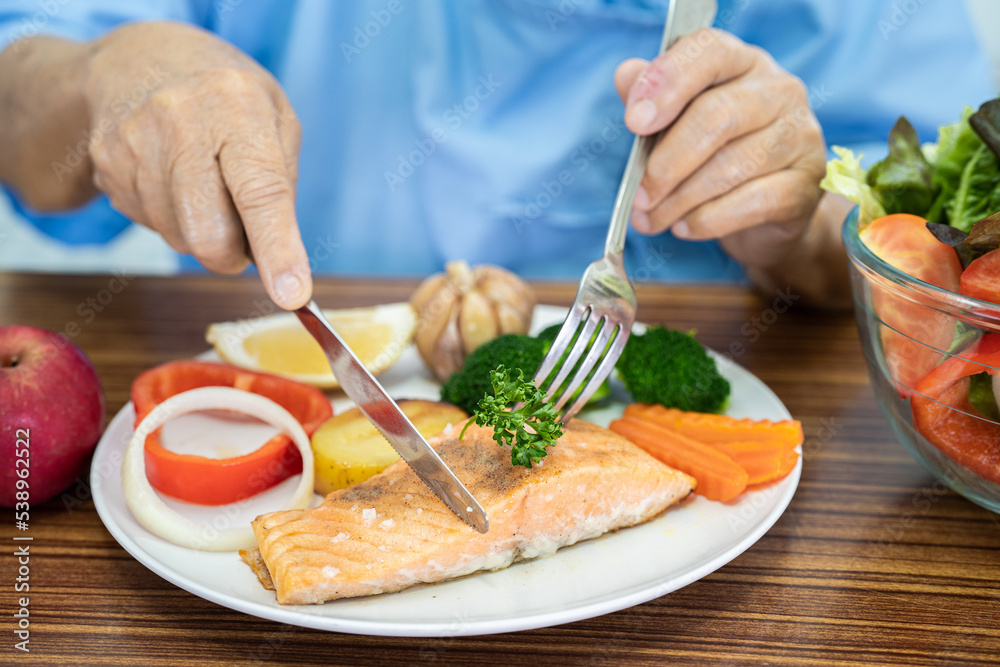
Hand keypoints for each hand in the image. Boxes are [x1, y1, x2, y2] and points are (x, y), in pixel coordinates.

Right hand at [84, 23, 309, 308]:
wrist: (140, 62)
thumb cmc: (227, 100)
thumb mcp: (275, 119)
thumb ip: (281, 184)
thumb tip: (281, 262)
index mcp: (237, 106)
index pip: (260, 192)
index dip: (277, 249)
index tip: (291, 295)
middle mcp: (180, 121)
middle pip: (209, 234)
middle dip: (233, 254)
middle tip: (243, 233)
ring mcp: (134, 142)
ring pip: (179, 239)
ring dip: (201, 232)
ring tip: (203, 184)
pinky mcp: (107, 164)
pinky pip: (150, 225)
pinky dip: (172, 218)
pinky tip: (171, 179)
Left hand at [614, 28, 827, 271]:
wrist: (766, 212)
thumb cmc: (714, 155)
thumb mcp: (679, 122)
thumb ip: (654, 96)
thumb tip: (625, 75)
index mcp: (742, 62)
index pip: (709, 52)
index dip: (667, 82)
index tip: (634, 122)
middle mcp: (780, 90)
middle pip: (717, 116)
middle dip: (666, 163)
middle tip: (638, 197)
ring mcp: (800, 136)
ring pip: (731, 166)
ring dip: (679, 200)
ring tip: (650, 219)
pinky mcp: (806, 184)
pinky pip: (752, 202)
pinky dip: (708, 220)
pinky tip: (684, 228)